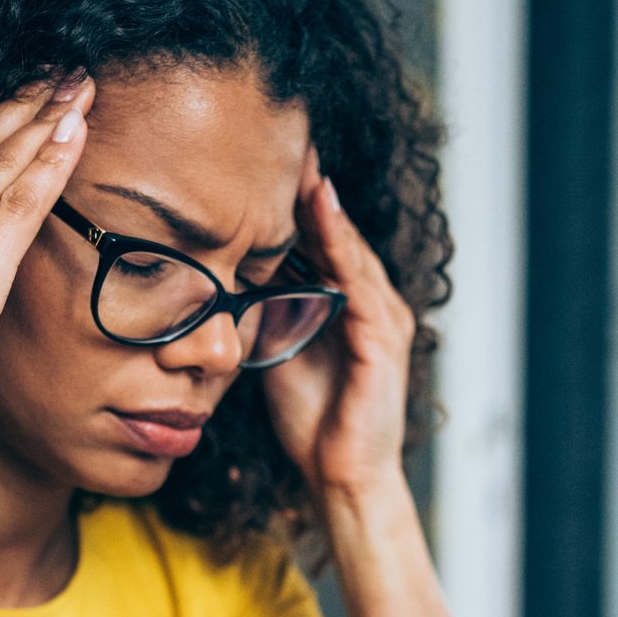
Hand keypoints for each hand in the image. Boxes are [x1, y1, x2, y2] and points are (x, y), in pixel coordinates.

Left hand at [262, 148, 418, 500]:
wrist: (341, 477)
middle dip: (314, 190)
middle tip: (288, 140)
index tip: (269, 161)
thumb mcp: (282, 351)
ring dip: (328, 207)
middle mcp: (373, 305)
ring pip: (351, 250)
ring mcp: (383, 321)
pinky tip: (322, 213)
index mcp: (350, 306)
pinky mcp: (383, 342)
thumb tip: (233, 278)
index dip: (299, 202)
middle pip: (341, 234)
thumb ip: (271, 313)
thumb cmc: (316, 421)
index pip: (325, 241)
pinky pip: (358, 283)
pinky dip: (341, 245)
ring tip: (304, 164)